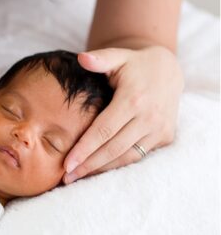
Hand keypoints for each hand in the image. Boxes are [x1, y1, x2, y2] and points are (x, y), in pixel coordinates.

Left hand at [64, 45, 182, 182]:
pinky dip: (119, 164)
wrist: (168, 69)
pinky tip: (100, 169)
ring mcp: (159, 129)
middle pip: (113, 148)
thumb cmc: (134, 64)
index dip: (84, 149)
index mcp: (133, 99)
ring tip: (79, 177)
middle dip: (89, 165)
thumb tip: (81, 58)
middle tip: (67, 177)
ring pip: (127, 156)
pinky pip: (138, 155)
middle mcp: (148, 117)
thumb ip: (100, 58)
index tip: (66, 164)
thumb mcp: (118, 56)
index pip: (103, 130)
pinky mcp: (165, 137)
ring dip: (103, 169)